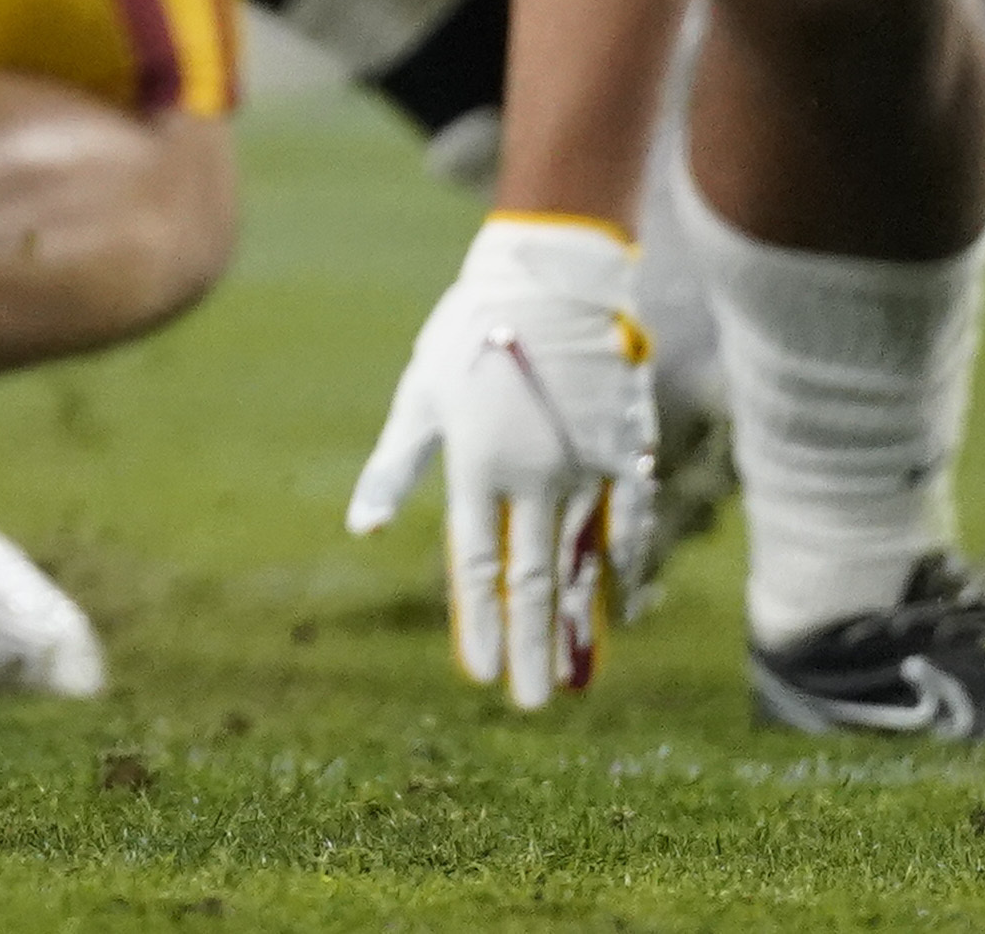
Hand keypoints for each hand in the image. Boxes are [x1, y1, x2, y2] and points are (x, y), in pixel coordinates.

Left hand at [347, 213, 656, 711]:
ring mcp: (584, 468)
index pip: (476, 566)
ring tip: (573, 678)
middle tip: (530, 703)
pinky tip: (622, 609)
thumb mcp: (420, 396)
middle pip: (531, 579)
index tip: (479, 673)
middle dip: (529, 647)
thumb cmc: (468, 334)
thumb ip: (394, 467)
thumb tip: (360, 527)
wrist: (550, 281)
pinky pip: (625, 526)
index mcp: (476, 466)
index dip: (477, 624)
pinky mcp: (623, 454)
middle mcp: (533, 478)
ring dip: (576, 624)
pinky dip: (622, 571)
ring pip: (580, 562)